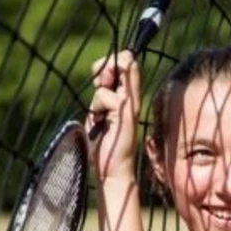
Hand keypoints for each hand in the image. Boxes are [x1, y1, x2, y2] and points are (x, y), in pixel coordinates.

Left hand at [86, 50, 141, 180]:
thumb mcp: (99, 112)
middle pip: (126, 60)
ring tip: (100, 114)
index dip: (110, 64)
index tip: (101, 81)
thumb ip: (102, 94)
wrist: (112, 169)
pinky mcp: (126, 114)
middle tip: (99, 86)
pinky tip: (101, 123)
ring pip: (116, 74)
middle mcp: (133, 98)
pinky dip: (97, 107)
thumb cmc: (104, 144)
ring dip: (99, 92)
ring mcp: (131, 105)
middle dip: (106, 66)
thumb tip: (101, 74)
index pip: (126, 63)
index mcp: (128, 97)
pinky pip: (105, 95)